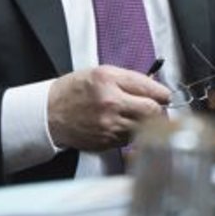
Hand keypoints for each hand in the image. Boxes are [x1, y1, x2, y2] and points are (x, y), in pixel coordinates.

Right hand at [47, 66, 171, 151]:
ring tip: (134, 115)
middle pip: (152, 112)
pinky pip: (129, 139)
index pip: (151, 91)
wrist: (50, 113)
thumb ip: (132, 78)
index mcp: (109, 82)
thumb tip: (156, 87)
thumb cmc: (75, 90)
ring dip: (145, 123)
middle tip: (155, 107)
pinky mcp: (105, 143)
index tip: (164, 96)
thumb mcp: (103, 72)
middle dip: (158, 109)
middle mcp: (110, 105)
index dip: (163, 94)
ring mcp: (108, 127)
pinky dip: (131, 132)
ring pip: (143, 128)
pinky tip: (121, 124)